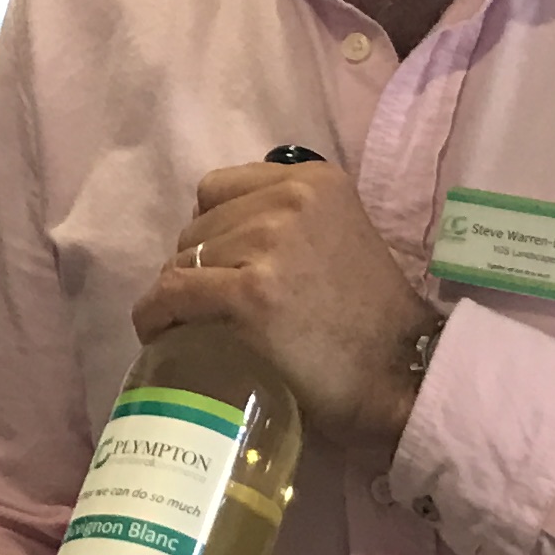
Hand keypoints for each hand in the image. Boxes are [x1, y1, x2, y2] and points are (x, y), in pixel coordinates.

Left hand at [127, 158, 443, 458]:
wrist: (398, 374)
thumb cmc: (370, 318)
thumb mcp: (340, 235)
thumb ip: (291, 220)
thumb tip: (217, 233)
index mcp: (314, 180)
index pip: (218, 189)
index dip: (209, 230)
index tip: (216, 265)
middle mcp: (291, 199)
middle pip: (197, 224)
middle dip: (197, 265)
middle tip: (209, 305)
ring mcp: (270, 244)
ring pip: (182, 259)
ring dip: (179, 292)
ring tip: (192, 323)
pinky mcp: (251, 294)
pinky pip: (174, 294)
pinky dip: (156, 315)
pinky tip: (158, 333)